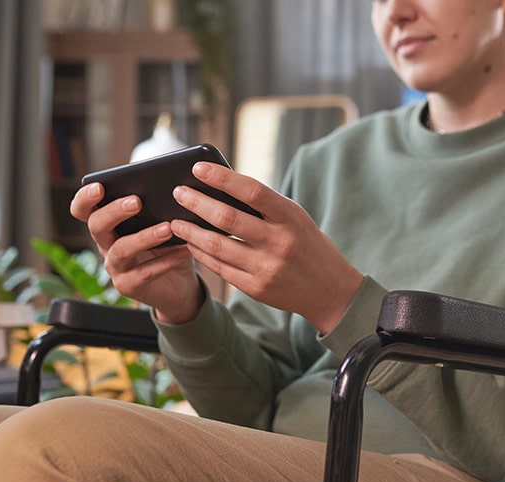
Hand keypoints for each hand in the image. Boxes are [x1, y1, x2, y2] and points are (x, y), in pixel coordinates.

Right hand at [69, 182, 202, 323]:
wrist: (178, 285)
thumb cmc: (167, 245)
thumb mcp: (162, 222)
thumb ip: (159, 204)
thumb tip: (171, 182)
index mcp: (107, 224)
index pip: (83, 209)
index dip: (85, 198)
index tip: (99, 187)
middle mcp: (105, 245)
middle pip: (97, 225)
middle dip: (114, 212)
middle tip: (137, 201)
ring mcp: (115, 267)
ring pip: (121, 249)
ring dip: (144, 237)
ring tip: (167, 228)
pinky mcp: (128, 286)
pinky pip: (145, 272)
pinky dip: (166, 260)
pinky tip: (184, 250)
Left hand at [170, 162, 364, 334]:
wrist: (329, 290)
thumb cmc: (307, 245)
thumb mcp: (295, 218)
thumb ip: (265, 206)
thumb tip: (220, 187)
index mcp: (291, 218)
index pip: (252, 191)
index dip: (222, 177)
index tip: (197, 168)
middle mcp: (279, 243)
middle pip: (227, 219)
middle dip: (197, 203)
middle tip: (178, 193)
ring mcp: (266, 268)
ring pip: (217, 246)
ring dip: (191, 232)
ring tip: (175, 221)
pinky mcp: (256, 288)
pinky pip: (220, 268)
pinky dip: (202, 254)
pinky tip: (191, 243)